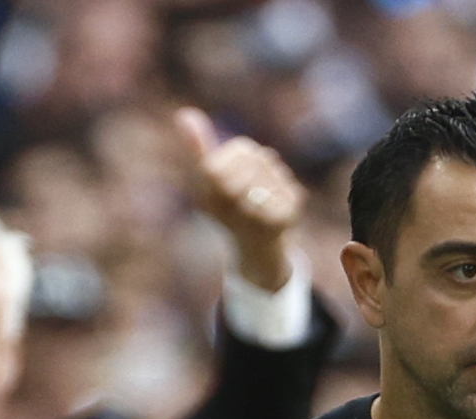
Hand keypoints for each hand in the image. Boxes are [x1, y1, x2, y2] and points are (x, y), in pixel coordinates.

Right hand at [176, 107, 304, 292]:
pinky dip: (286, 189)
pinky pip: (290, 187)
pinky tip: (278, 204)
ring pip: (273, 168)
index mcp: (210, 198)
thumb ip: (197, 147)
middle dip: (257, 162)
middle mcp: (233, 210)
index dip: (237, 156)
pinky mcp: (284, 221)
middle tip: (253, 179)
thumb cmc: (228, 205)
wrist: (255, 247)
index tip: (236, 170)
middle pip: (254, 156)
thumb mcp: (208, 176)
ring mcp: (259, 218)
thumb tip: (185, 113)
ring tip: (264, 191)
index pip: (234, 150)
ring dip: (272, 172)